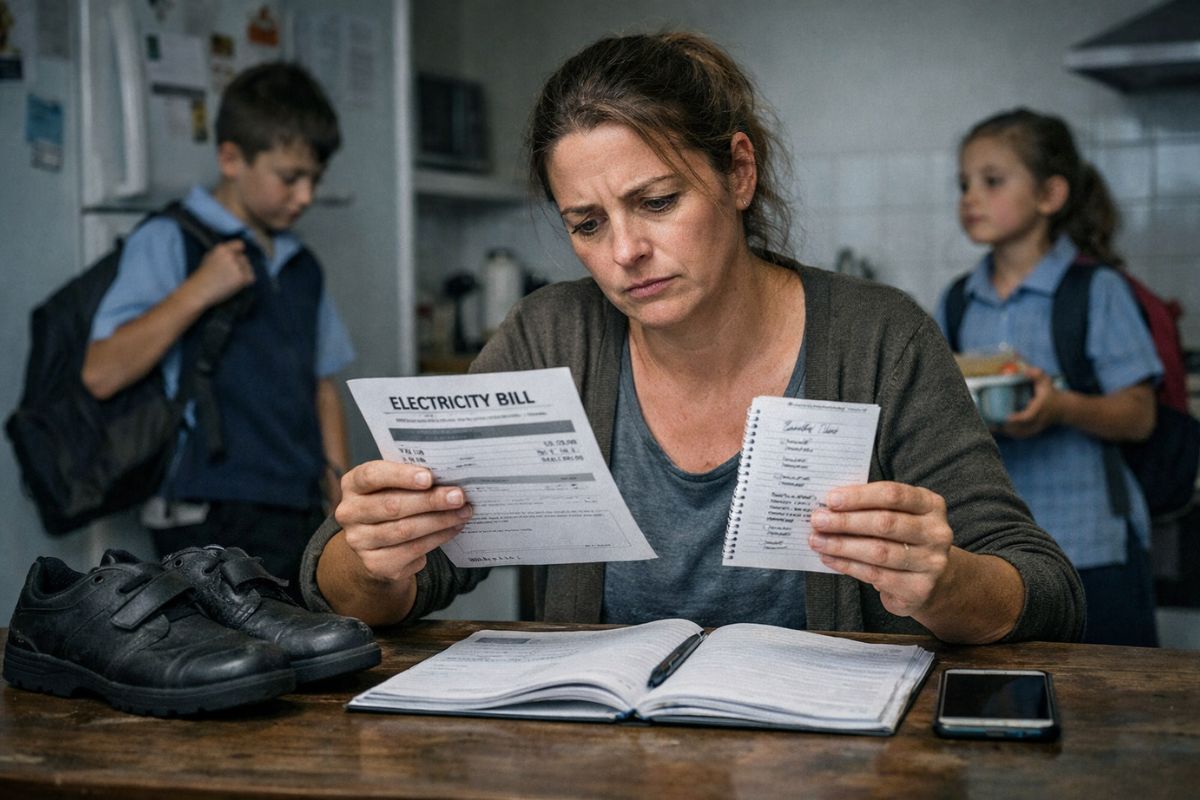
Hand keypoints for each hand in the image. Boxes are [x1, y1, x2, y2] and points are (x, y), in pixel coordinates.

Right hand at [189, 239, 254, 305]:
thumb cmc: (202, 278)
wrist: (198, 291)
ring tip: (229, 282)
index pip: (240, 244)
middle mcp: (230, 255)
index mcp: (221, 249)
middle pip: (245, 259)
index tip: (238, 259)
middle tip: (229, 276)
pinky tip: (235, 286)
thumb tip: (239, 251)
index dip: (240, 252)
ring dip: (243, 274)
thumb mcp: (209, 258)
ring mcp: (236, 266)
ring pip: (249, 268)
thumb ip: (223, 254)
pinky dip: (246, 283)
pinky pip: (251, 278)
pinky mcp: (241, 277)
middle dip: (240, 266)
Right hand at [334, 460, 472, 585]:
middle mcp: (349, 513)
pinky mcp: (375, 564)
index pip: (371, 476)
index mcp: (353, 484)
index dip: (400, 476)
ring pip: (405, 530)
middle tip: (458, 496)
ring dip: (440, 521)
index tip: (429, 477)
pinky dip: (437, 538)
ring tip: (463, 512)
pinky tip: (453, 529)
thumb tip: (449, 477)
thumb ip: (412, 478)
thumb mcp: (394, 485)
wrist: (379, 543)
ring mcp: (359, 541)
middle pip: (392, 506)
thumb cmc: (392, 501)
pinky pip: (412, 550)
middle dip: (430, 500)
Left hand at [808, 482, 952, 618]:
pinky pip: (876, 575)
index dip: (859, 496)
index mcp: (931, 505)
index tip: (830, 499)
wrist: (929, 580)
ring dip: (842, 546)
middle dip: (846, 521)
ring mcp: (932, 562)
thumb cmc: (903, 538)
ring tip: (817, 541)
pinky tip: (829, 559)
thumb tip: (828, 506)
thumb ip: (871, 507)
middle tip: (817, 521)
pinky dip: (847, 565)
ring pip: (879, 552)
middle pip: (885, 523)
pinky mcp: (919, 588)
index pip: (893, 495)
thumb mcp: (897, 515)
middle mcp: (937, 532)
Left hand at [997, 366, 1058, 438]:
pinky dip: (1010, 434)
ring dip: (1006, 432)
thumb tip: (1026, 370)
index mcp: (1040, 409)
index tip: (1007, 417)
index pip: (1029, 417)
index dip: (1018, 419)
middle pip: (1022, 429)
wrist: (1064, 408)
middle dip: (1007, 427)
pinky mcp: (1034, 431)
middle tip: (992, 424)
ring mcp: (1036, 427)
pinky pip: (1021, 436)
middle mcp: (1038, 420)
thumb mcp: (1046, 381)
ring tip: (992, 428)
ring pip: (1020, 434)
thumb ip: (1037, 374)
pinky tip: (999, 431)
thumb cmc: (1051, 393)